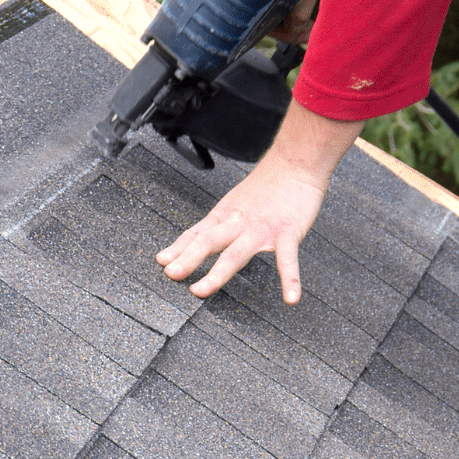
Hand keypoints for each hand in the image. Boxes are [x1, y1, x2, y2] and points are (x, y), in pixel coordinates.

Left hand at [156, 98, 358, 302]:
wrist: (296, 161)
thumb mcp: (234, 203)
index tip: (162, 264)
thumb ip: (213, 227)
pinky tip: (291, 297)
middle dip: (189, 258)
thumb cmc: (266, 185)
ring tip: (203, 290)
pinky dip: (290, 278)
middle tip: (172, 275)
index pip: (196, 234)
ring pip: (237, 252)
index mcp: (226, 216)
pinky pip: (288, 258)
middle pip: (209, 240)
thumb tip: (188, 244)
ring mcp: (263, 228)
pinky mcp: (288, 231)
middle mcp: (239, 222)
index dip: (178, 249)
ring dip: (217, 272)